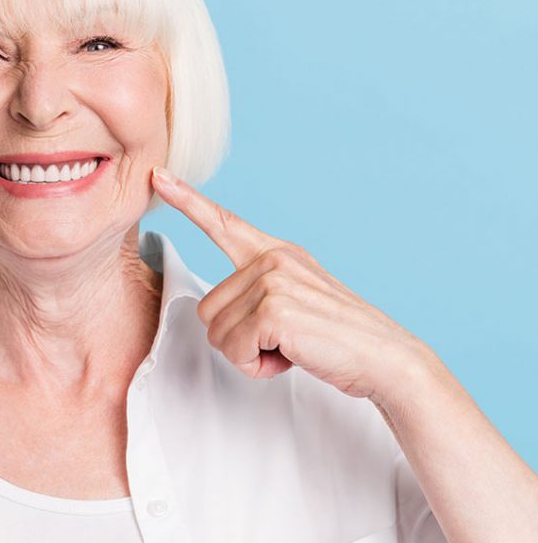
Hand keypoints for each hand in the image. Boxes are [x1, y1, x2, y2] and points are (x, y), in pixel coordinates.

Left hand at [150, 167, 427, 399]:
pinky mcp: (273, 311)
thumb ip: (258, 293)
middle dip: (237, 339)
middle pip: (207, 309)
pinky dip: (257, 366)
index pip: (224, 223)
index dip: (187, 201)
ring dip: (248, 354)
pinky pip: (234, 350)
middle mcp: (272, 259)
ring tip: (291, 346)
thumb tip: (215, 314)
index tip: (158, 176)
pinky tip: (291, 356)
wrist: (385, 358)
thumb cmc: (337, 339)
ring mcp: (272, 281)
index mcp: (276, 253)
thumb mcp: (296, 301)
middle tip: (283, 340)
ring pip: (217, 333)